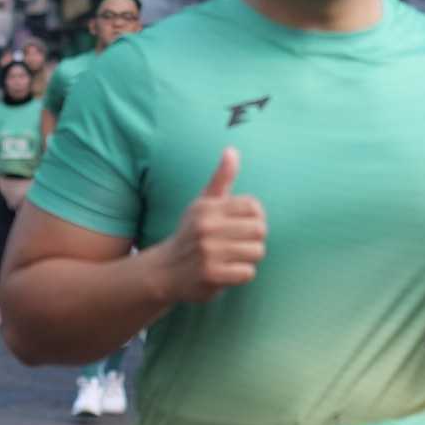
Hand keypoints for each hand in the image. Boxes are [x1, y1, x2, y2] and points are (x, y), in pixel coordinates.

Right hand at [158, 148, 265, 304]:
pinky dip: (241, 274)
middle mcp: (206, 227)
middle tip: (239, 244)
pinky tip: (227, 271)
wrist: (164, 271)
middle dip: (254, 239)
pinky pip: (247, 273)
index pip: (253, 207)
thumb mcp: (202, 204)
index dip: (255, 218)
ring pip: (257, 252)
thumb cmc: (190, 233)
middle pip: (260, 230)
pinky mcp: (211, 275)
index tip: (243, 225)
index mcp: (208, 207)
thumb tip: (231, 150)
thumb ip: (221, 178)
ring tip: (232, 258)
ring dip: (249, 258)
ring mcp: (208, 252)